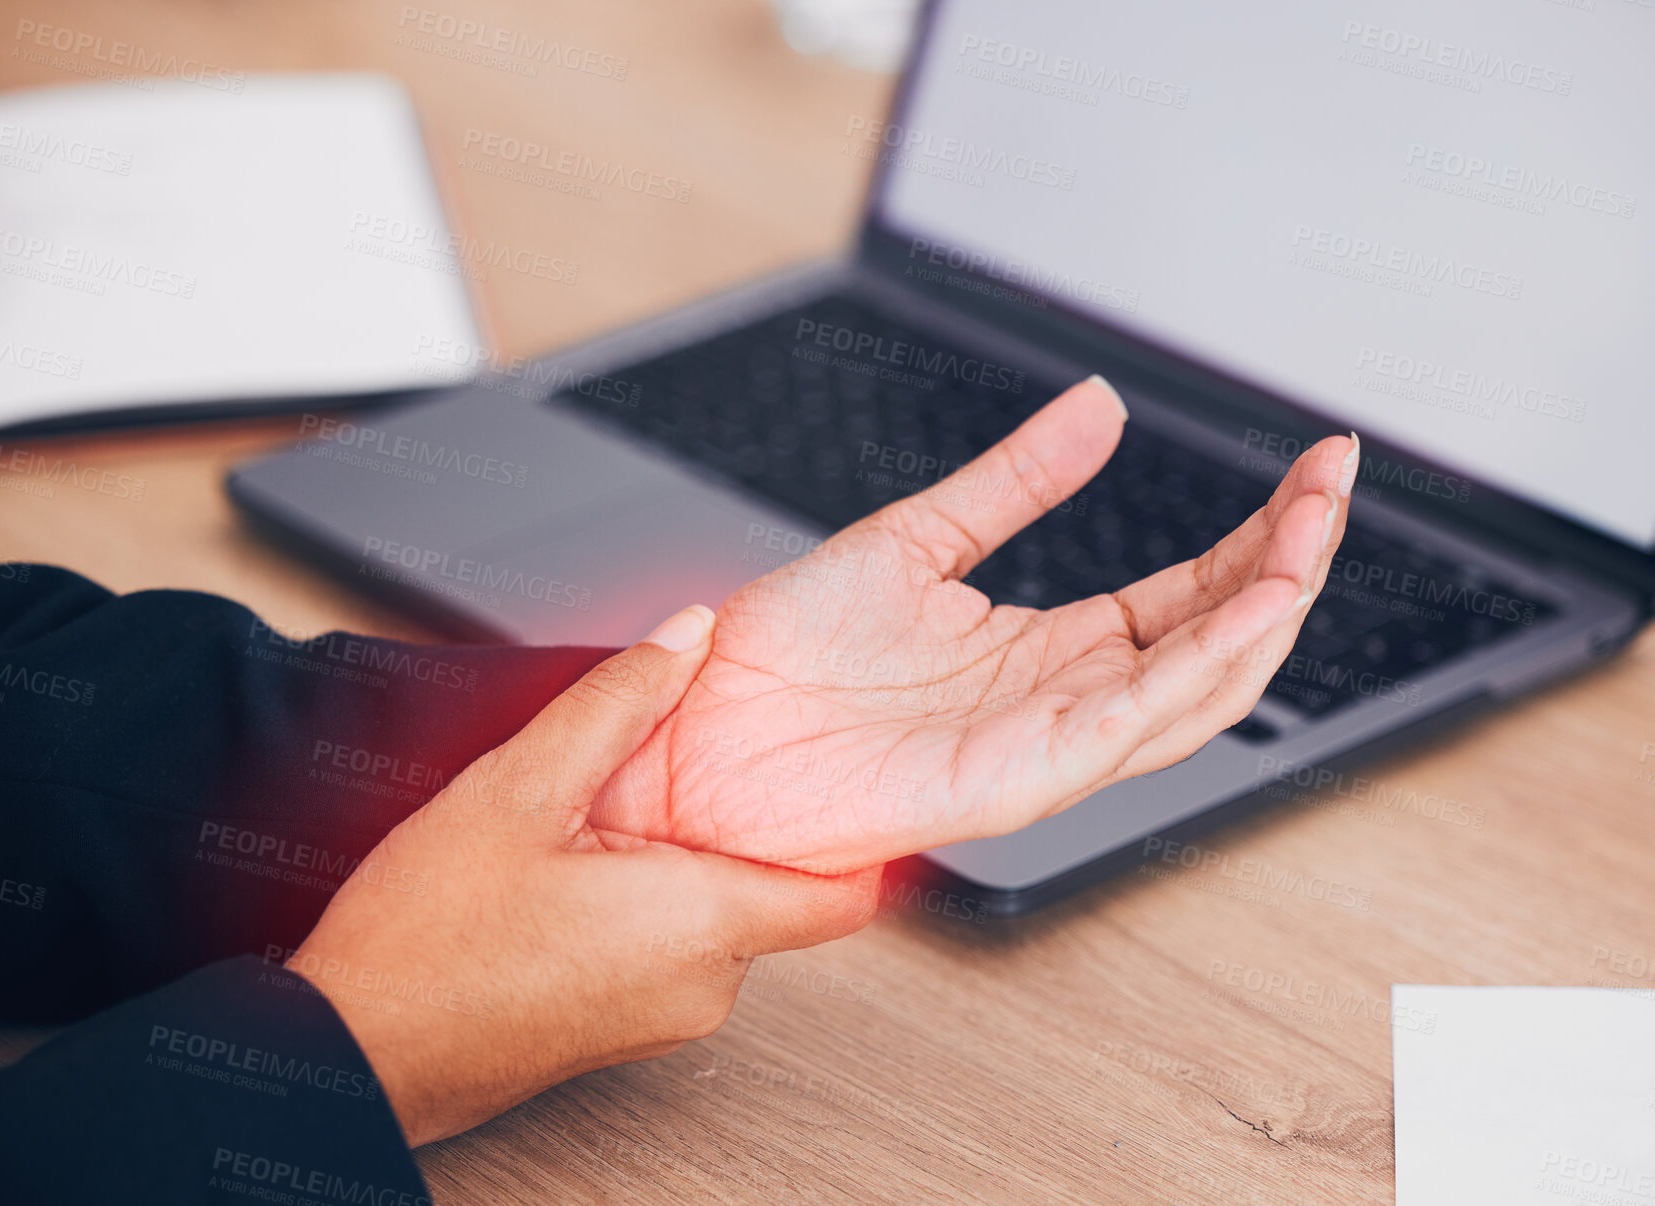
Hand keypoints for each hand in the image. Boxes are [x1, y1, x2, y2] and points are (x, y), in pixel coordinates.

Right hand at [290, 607, 878, 1145]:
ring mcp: (665, 1019)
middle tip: (675, 763)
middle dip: (733, 817)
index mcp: (702, 925)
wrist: (350, 1049)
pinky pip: (674, 947)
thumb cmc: (422, 945)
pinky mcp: (624, 1027)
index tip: (832, 770)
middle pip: (773, 885)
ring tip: (601, 815)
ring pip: (717, 912)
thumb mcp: (519, 788)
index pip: (847, 891)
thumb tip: (689, 635)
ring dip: (679, 855)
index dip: (851, 826)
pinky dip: (648, 896)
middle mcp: (704, 987)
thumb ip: (618, 701)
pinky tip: (575, 865)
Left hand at [591, 376, 1358, 872]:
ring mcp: (1041, 746)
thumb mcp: (916, 537)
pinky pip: (1122, 729)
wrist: (696, 728)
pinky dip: (1193, 674)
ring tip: (1312, 535)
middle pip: (1213, 642)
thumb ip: (1014, 480)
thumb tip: (1098, 408)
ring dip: (1263, 617)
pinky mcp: (1008, 780)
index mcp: (1047, 650)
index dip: (1260, 537)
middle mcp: (1060, 702)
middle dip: (1287, 566)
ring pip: (1193, 693)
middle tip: (1334, 484)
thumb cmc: (785, 655)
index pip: (1190, 596)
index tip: (1314, 467)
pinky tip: (1244, 612)